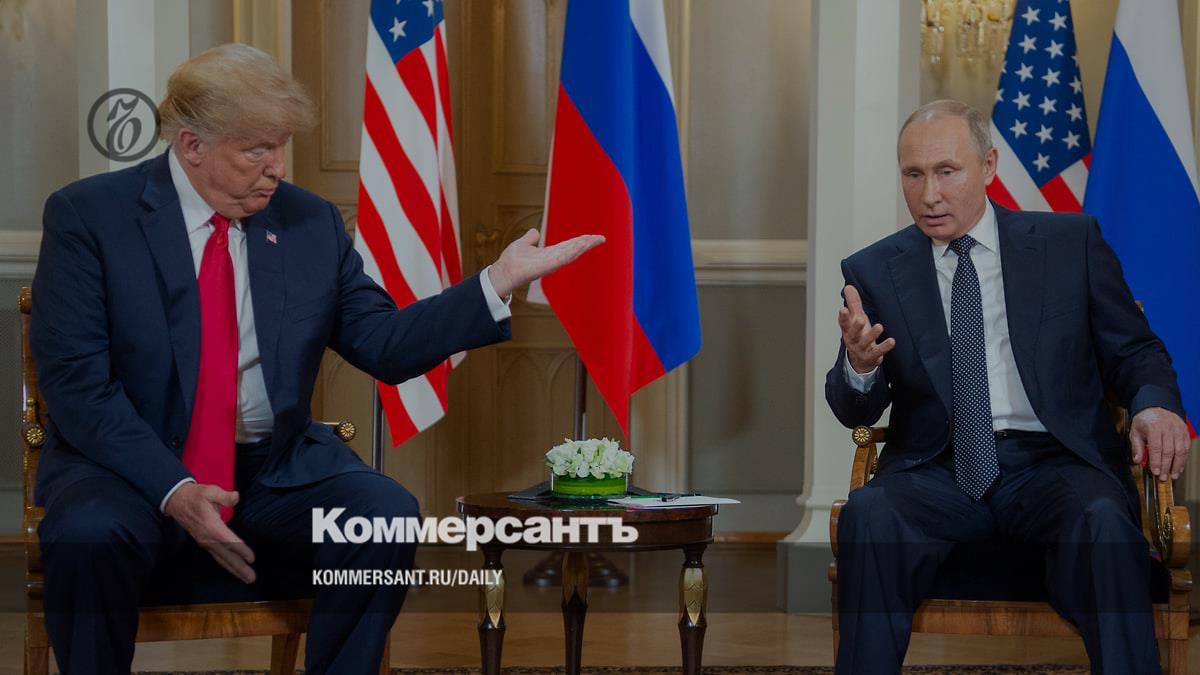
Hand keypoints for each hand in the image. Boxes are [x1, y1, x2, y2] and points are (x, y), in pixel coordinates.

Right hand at [163, 483, 255, 582]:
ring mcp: (205, 542)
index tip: (251, 558)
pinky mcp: (204, 543)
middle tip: (251, 578)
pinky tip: (234, 568)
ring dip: (234, 569)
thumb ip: (225, 496)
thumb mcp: (210, 491)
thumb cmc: (195, 496)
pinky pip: (217, 556)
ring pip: (221, 559)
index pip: (229, 541)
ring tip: (246, 578)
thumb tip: (236, 497)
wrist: (176, 501)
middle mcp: (208, 538)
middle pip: (226, 556)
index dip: (240, 550)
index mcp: (211, 526)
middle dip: (239, 568)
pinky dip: (226, 564)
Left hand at [487, 229, 605, 298]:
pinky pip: (563, 258)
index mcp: (549, 253)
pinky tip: (582, 246)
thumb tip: (535, 232)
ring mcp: (551, 263)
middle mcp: (553, 259)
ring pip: (571, 253)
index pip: (569, 245)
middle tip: (601, 238)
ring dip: (583, 246)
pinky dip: (573, 252)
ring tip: (595, 240)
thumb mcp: (523, 243)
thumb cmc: (511, 260)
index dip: (581, 241)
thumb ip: (530, 238)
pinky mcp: (547, 267)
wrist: (503, 272)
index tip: (593, 236)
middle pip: (573, 249)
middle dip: (587, 243)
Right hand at [837, 285, 894, 373]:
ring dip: (872, 335)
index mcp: (848, 330)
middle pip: (852, 333)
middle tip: (861, 318)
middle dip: (856, 326)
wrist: (860, 360)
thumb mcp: (856, 318)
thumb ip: (853, 304)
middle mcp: (852, 340)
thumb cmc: (859, 335)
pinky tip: (892, 341)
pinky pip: (877, 352)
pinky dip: (884, 347)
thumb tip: (849, 287)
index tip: (843, 309)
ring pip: (865, 343)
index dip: (843, 317)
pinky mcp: (871, 357)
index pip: (843, 323)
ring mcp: (861, 349)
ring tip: (879, 326)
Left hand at [1130, 407, 1190, 480]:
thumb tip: (1137, 460)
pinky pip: (1186, 447)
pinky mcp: (1185, 432)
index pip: (1156, 448)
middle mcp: (1168, 428)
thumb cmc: (1145, 420)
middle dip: (1166, 466)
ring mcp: (1178, 430)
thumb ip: (1136, 446)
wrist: (1156, 406)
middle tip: (1163, 477)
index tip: (1155, 472)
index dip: (1157, 462)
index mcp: (1154, 427)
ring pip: (1180, 450)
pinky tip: (1179, 466)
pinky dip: (1184, 459)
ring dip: (1177, 465)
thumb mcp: (1135, 431)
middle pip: (1169, 451)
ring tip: (1173, 475)